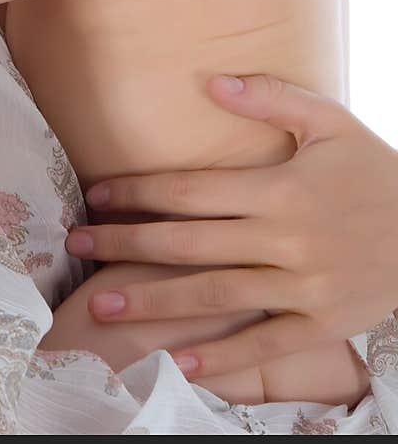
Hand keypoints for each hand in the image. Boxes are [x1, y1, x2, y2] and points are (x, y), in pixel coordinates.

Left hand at [67, 73, 397, 381]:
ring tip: (103, 307)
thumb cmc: (375, 171)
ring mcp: (303, 286)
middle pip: (188, 243)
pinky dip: (220, 358)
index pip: (191, 190)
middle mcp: (285, 238)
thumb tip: (212, 80)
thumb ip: (270, 97)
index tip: (96, 196)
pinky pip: (263, 345)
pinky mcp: (321, 323)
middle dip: (126, 244)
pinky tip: (176, 364)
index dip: (138, 192)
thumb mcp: (330, 122)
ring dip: (154, 302)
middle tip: (76, 247)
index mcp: (279, 188)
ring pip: (213, 296)